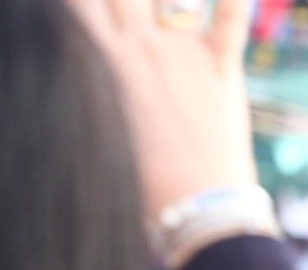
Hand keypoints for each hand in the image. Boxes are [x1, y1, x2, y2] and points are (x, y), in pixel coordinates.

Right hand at [69, 0, 255, 219]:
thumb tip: (75, 58)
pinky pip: (230, 22)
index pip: (79, 3)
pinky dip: (232, 4)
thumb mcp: (92, 128)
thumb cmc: (137, 185)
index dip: (83, 4)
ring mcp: (184, 57)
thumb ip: (84, 84)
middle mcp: (140, 47)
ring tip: (168, 6)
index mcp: (98, 60)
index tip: (88, 11)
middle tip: (128, 10)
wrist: (196, 211)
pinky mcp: (223, 72)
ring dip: (169, 0)